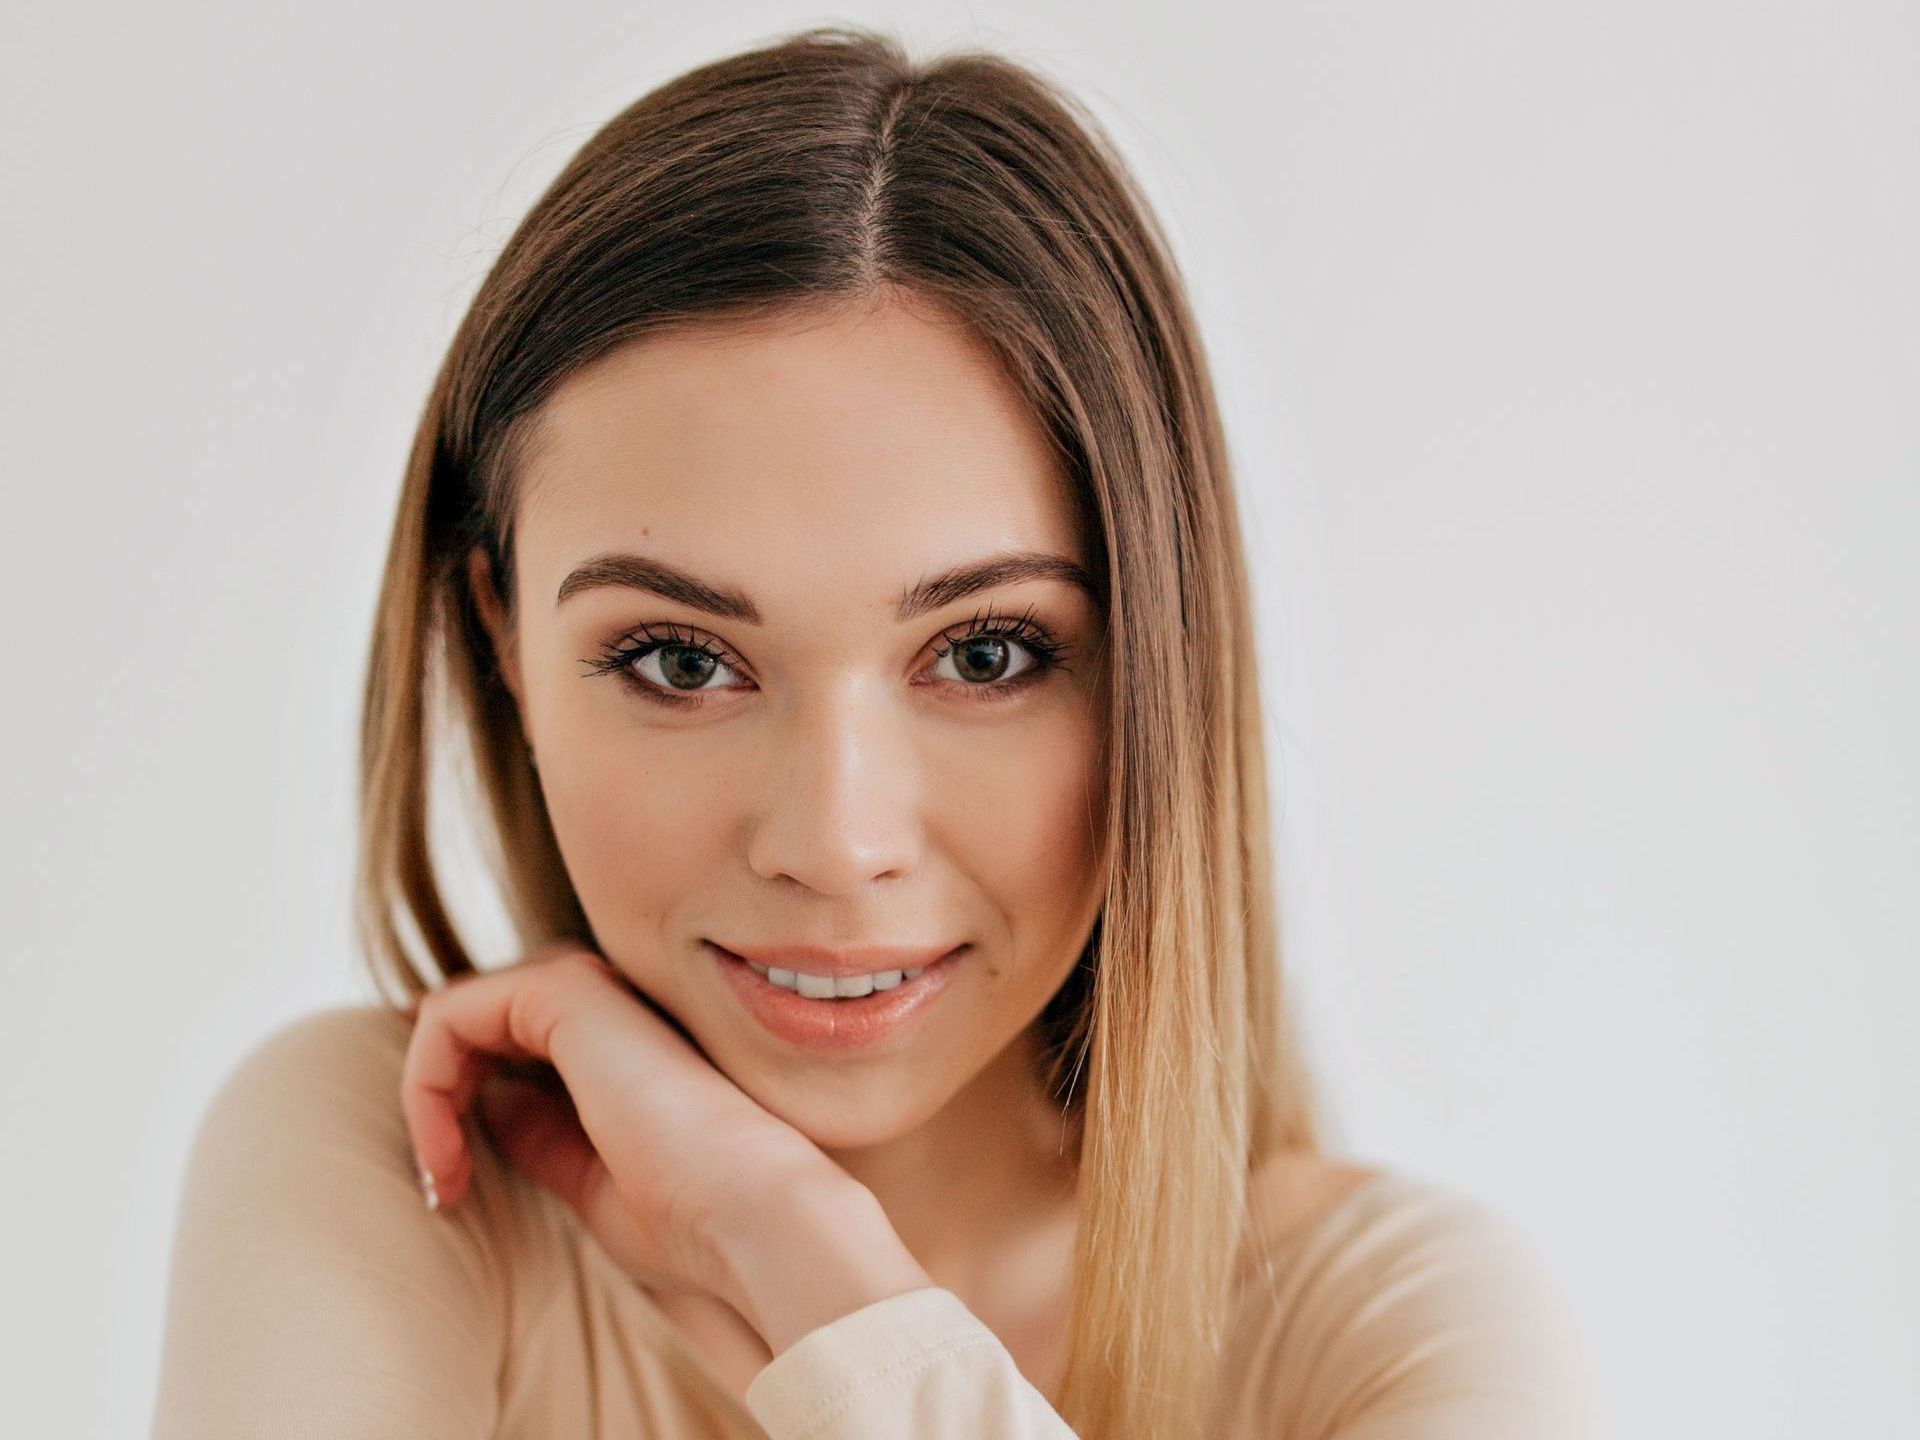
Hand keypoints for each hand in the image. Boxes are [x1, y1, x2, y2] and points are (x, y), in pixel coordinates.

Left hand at [398, 942, 855, 1303]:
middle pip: (474, 1026)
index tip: (455, 1195)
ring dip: (426, 1093)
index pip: (506, 1047)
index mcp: (619, 1043)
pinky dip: (425, 1080)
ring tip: (444, 1173)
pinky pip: (450, 1013)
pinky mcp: (565, 991)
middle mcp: (604, 1004)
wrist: (749, 1214)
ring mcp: (587, 989)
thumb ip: (542, 1136)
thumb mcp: (590, 1183)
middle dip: (433, 1103)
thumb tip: (493, 1106)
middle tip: (444, 1186)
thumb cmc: (690, 1219)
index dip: (456, 1114)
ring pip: (455, 1014)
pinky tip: (444, 1147)